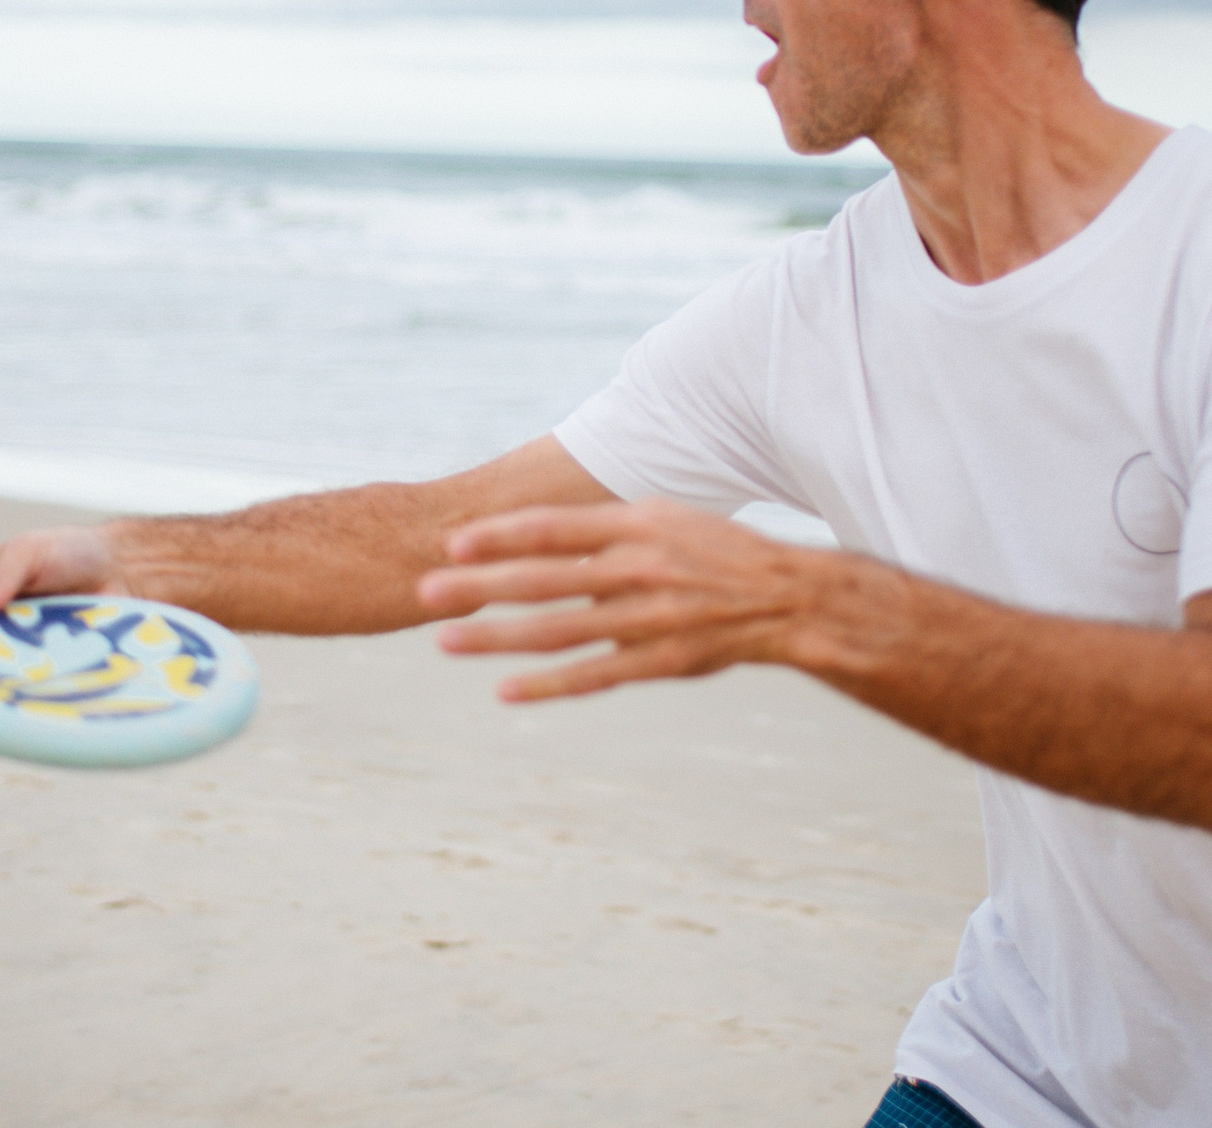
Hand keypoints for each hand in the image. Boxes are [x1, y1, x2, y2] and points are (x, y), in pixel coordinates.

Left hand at [417, 499, 837, 701]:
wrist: (786, 598)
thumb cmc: (712, 551)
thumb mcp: (661, 519)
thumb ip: (601, 530)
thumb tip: (538, 533)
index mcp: (636, 525)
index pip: (553, 527)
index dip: (500, 534)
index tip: (452, 541)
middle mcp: (636, 568)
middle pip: (542, 579)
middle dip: (479, 586)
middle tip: (425, 591)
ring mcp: (647, 618)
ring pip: (558, 630)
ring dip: (497, 638)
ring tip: (445, 642)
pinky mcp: (659, 661)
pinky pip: (594, 675)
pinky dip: (548, 685)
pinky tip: (505, 691)